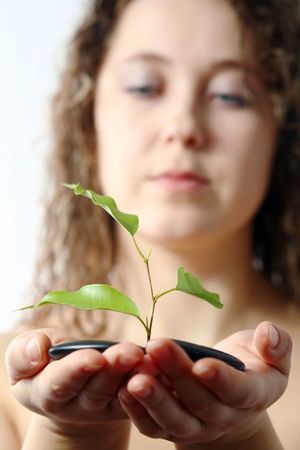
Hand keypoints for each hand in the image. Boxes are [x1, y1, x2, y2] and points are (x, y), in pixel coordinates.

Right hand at [5, 329, 143, 427]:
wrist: (69, 377)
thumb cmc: (45, 360)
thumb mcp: (26, 354)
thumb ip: (23, 353)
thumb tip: (38, 351)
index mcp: (46, 392)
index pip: (60, 383)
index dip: (77, 370)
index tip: (94, 356)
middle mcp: (76, 405)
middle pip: (97, 389)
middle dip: (114, 369)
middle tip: (131, 351)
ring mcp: (104, 407)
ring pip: (121, 393)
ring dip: (136, 374)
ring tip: (149, 357)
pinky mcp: (126, 404)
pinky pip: (141, 395)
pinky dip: (153, 381)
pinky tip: (162, 365)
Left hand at [118, 321, 291, 445]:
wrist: (230, 396)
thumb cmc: (250, 366)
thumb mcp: (271, 355)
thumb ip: (276, 345)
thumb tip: (268, 335)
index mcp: (252, 395)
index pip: (238, 392)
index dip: (221, 379)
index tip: (202, 364)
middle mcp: (224, 417)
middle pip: (199, 401)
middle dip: (176, 373)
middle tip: (157, 346)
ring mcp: (196, 426)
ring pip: (174, 419)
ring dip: (153, 398)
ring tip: (135, 376)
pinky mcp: (172, 428)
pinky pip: (153, 426)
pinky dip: (137, 411)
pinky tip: (123, 387)